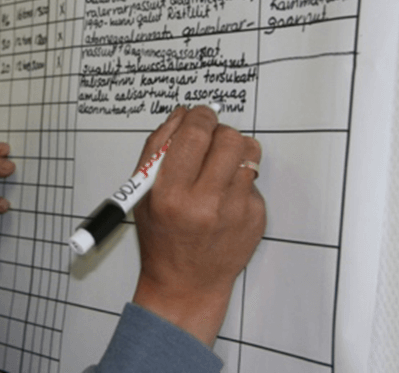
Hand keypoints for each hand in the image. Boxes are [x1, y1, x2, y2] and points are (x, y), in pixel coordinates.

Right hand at [132, 106, 264, 345]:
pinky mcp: (256, 218)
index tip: (200, 115)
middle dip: (219, 130)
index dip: (200, 116)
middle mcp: (206, 203)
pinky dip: (240, 179)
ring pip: (248, 154)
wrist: (187, 283)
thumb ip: (156, 148)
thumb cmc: (161, 237)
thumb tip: (181, 115)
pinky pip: (254, 179)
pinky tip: (225, 196)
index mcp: (171, 194)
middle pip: (228, 138)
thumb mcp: (142, 192)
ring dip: (234, 151)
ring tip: (219, 164)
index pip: (194, 135)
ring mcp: (236, 211)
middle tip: (210, 139)